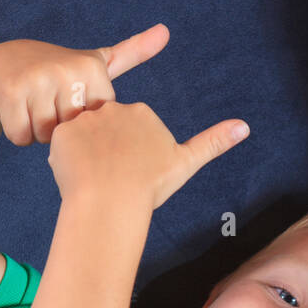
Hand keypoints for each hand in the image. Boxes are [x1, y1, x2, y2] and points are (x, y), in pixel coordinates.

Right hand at [0, 24, 171, 145]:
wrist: (1, 62)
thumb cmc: (58, 71)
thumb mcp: (96, 62)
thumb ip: (132, 53)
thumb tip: (166, 31)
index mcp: (92, 68)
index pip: (99, 126)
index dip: (85, 123)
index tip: (73, 98)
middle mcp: (66, 71)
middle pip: (73, 133)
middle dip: (60, 128)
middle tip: (49, 103)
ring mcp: (36, 81)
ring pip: (46, 137)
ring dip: (37, 130)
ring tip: (33, 105)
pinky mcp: (9, 93)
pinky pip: (22, 137)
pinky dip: (17, 132)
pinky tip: (16, 110)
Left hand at [47, 99, 248, 211]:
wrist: (113, 200)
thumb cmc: (149, 186)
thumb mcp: (186, 162)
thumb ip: (213, 142)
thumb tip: (245, 126)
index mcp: (144, 112)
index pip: (132, 130)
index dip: (131, 155)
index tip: (134, 173)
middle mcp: (115, 107)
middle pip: (106, 130)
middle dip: (107, 152)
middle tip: (114, 178)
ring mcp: (87, 118)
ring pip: (84, 139)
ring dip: (87, 157)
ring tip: (96, 180)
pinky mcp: (64, 132)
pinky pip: (63, 146)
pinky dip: (68, 162)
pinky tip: (78, 177)